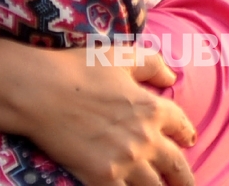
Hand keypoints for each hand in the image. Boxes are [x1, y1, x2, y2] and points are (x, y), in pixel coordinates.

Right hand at [0, 38, 195, 185]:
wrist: (41, 91)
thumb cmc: (78, 69)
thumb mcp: (119, 56)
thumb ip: (151, 63)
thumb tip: (172, 76)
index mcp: (151, 108)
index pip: (182, 126)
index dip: (186, 133)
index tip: (187, 140)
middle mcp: (145, 138)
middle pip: (177, 166)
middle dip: (184, 178)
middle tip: (187, 183)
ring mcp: (126, 161)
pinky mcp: (103, 178)